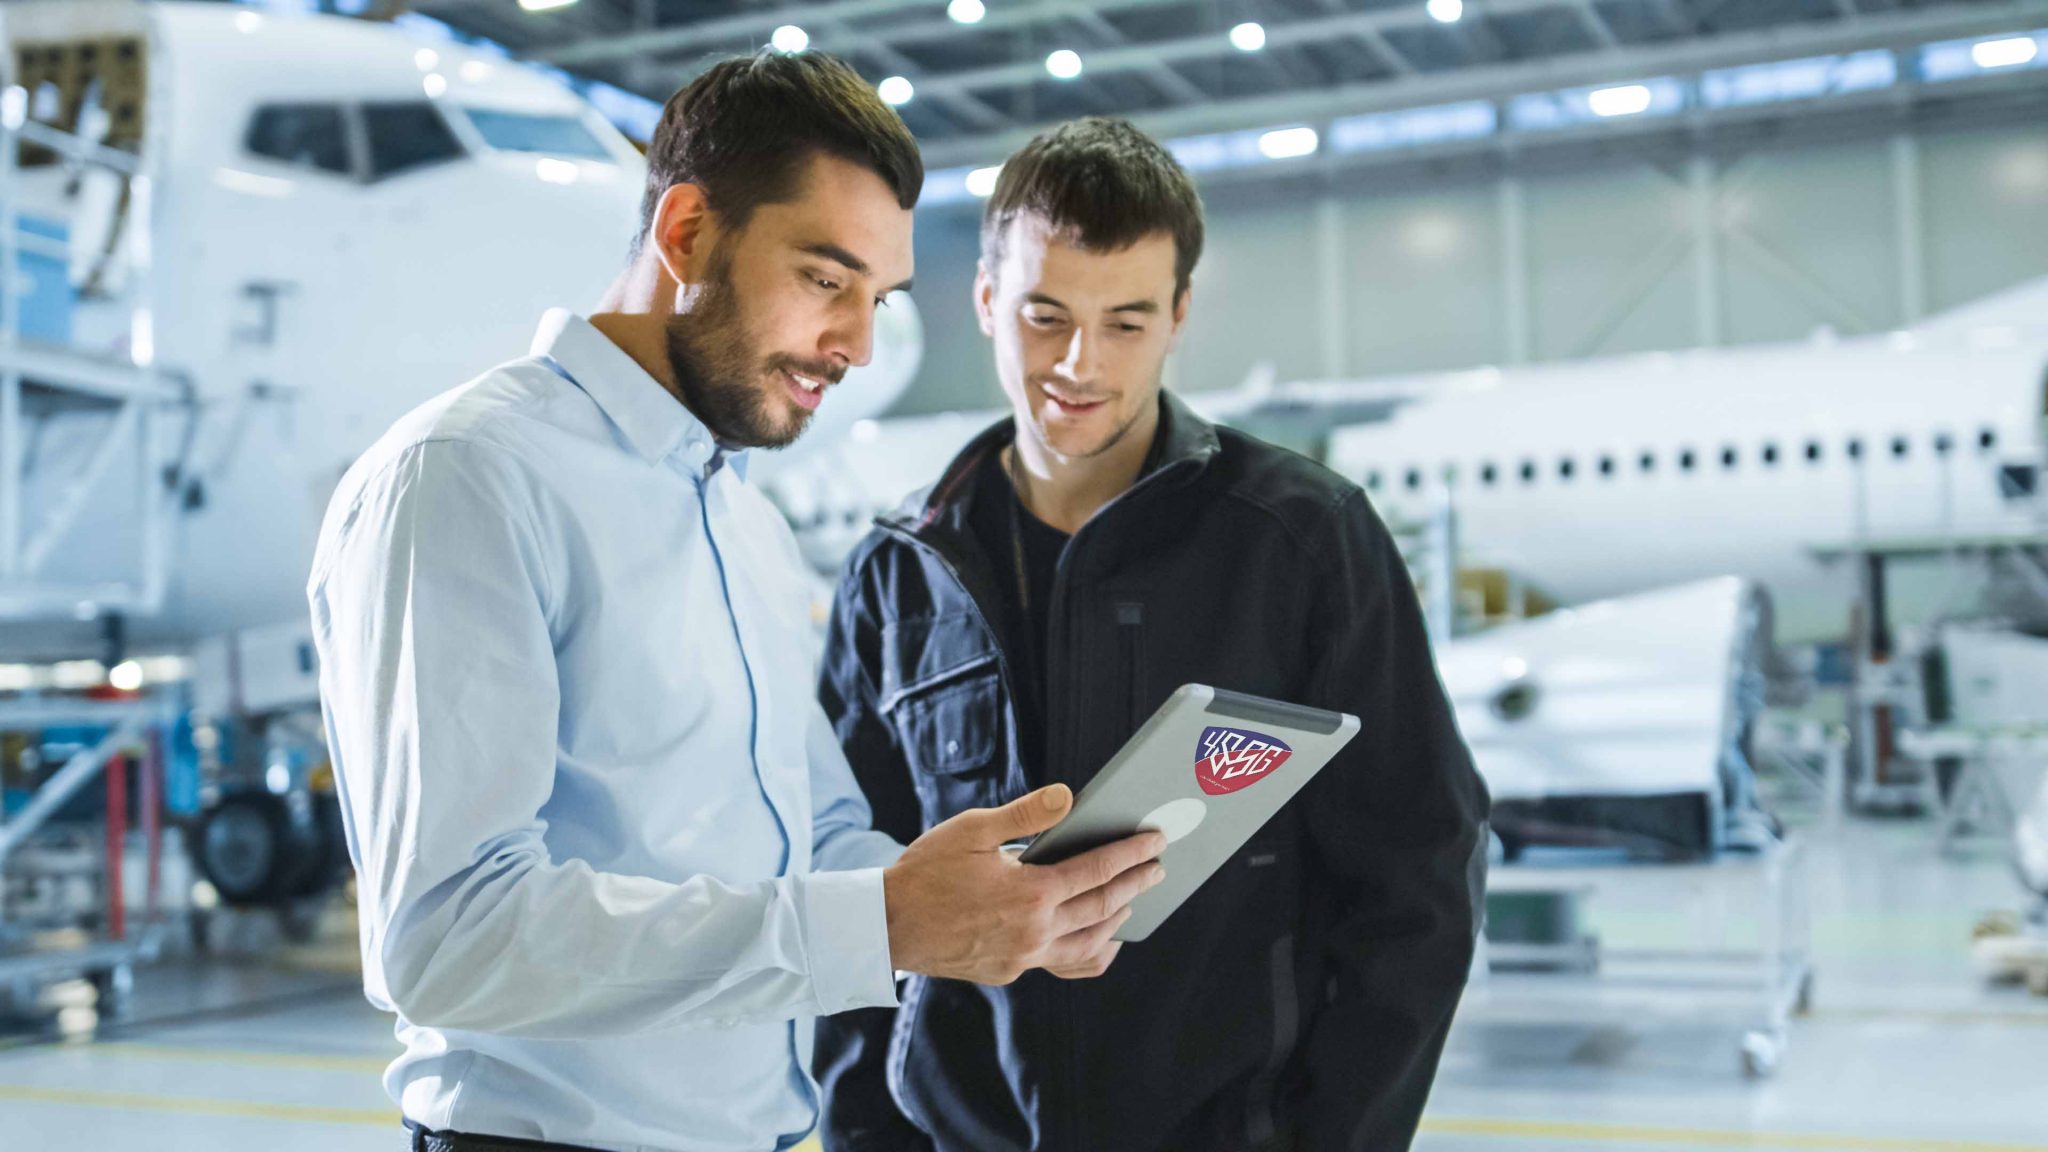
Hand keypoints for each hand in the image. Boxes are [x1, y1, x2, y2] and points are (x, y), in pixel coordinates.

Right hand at [883, 784, 1166, 984]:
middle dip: (1136, 884)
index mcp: (1029, 893)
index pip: (1096, 871)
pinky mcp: (1009, 971)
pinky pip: (1063, 964)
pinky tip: (1100, 944)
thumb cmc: (925, 871)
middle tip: (1158, 867)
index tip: (1155, 841)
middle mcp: (1034, 931)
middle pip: (1102, 907)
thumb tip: (1069, 796)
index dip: (1130, 854)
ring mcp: (1023, 957)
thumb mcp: (972, 829)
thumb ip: (1026, 814)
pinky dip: (1090, 955)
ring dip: (1116, 920)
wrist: (888, 925)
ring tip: (1132, 900)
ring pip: (1088, 944)